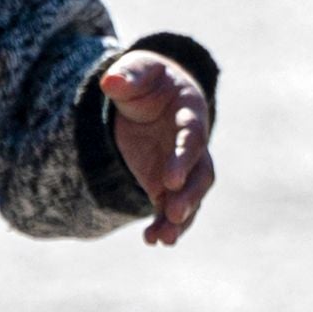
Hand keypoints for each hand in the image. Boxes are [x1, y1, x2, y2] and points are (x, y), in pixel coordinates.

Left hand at [99, 49, 214, 244]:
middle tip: (175, 214)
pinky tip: (152, 240)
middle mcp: (192, 146)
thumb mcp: (137, 71)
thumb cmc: (147, 81)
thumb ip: (129, 75)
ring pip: (190, 197)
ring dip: (181, 220)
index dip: (184, 158)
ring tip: (165, 239)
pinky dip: (164, 225)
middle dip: (190, 196)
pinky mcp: (167, 185)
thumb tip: (111, 82)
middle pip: (201, 174)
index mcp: (190, 113)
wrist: (150, 100)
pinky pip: (170, 208)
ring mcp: (183, 168)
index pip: (192, 138)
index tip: (170, 180)